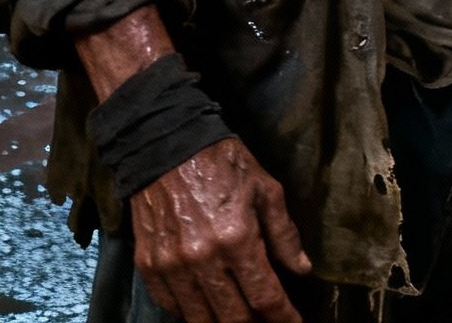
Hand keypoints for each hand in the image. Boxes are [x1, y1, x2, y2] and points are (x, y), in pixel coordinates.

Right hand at [127, 136, 309, 322]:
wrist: (168, 146)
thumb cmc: (224, 163)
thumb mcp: (265, 188)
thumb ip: (284, 233)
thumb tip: (302, 268)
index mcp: (237, 238)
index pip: (264, 295)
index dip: (283, 317)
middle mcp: (202, 259)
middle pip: (232, 317)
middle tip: (267, 322)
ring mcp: (172, 267)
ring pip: (199, 320)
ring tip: (240, 318)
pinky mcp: (149, 267)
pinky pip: (172, 307)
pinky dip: (191, 313)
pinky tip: (207, 307)